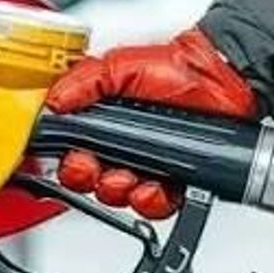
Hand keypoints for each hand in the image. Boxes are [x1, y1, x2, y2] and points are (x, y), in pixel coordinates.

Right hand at [45, 27, 258, 218]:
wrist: (221, 78)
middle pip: (90, 182)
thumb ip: (82, 81)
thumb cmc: (175, 68)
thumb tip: (52, 102)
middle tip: (99, 168)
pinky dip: (151, 201)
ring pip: (118, 198)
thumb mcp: (118, 66)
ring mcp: (146, 166)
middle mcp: (120, 147)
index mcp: (102, 123)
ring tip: (131, 176)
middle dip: (91, 180)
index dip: (70, 163)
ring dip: (120, 191)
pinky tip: (155, 186)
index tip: (75, 159)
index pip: (71, 153)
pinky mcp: (171, 181)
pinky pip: (153, 206)